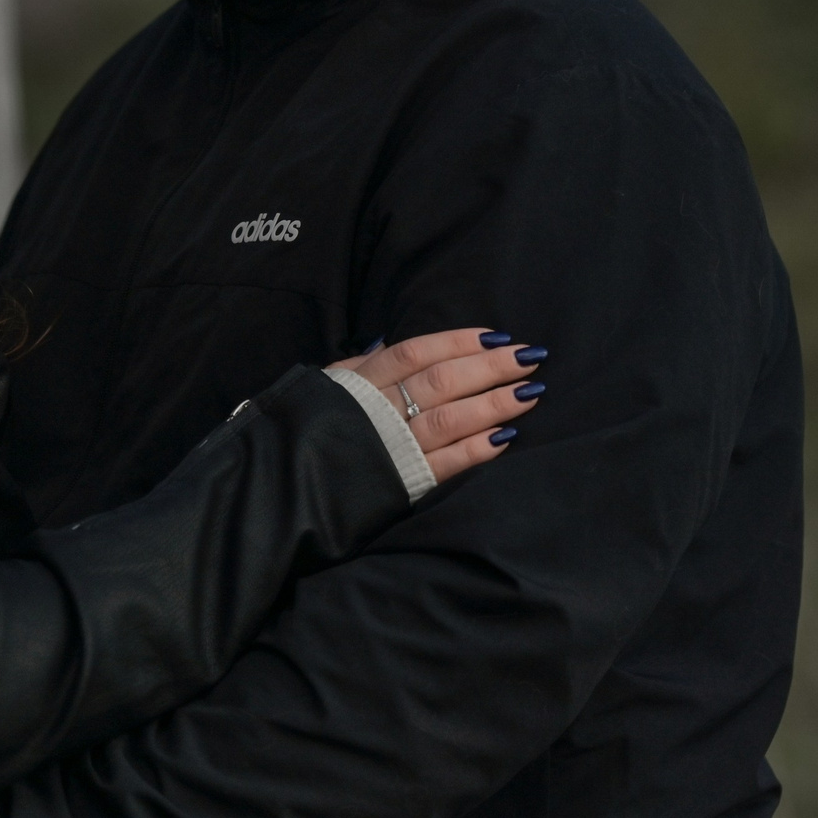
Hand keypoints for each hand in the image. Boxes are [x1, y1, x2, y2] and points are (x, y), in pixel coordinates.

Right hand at [332, 327, 542, 482]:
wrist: (287, 482)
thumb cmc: (312, 427)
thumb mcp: (330, 387)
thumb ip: (362, 368)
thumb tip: (391, 345)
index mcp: (361, 382)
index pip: (416, 353)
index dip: (458, 342)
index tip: (497, 335)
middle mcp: (379, 410)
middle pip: (441, 381)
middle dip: (489, 367)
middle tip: (529, 356)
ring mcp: (393, 446)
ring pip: (449, 418)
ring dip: (493, 404)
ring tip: (529, 392)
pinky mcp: (403, 482)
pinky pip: (446, 463)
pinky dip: (476, 449)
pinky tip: (506, 436)